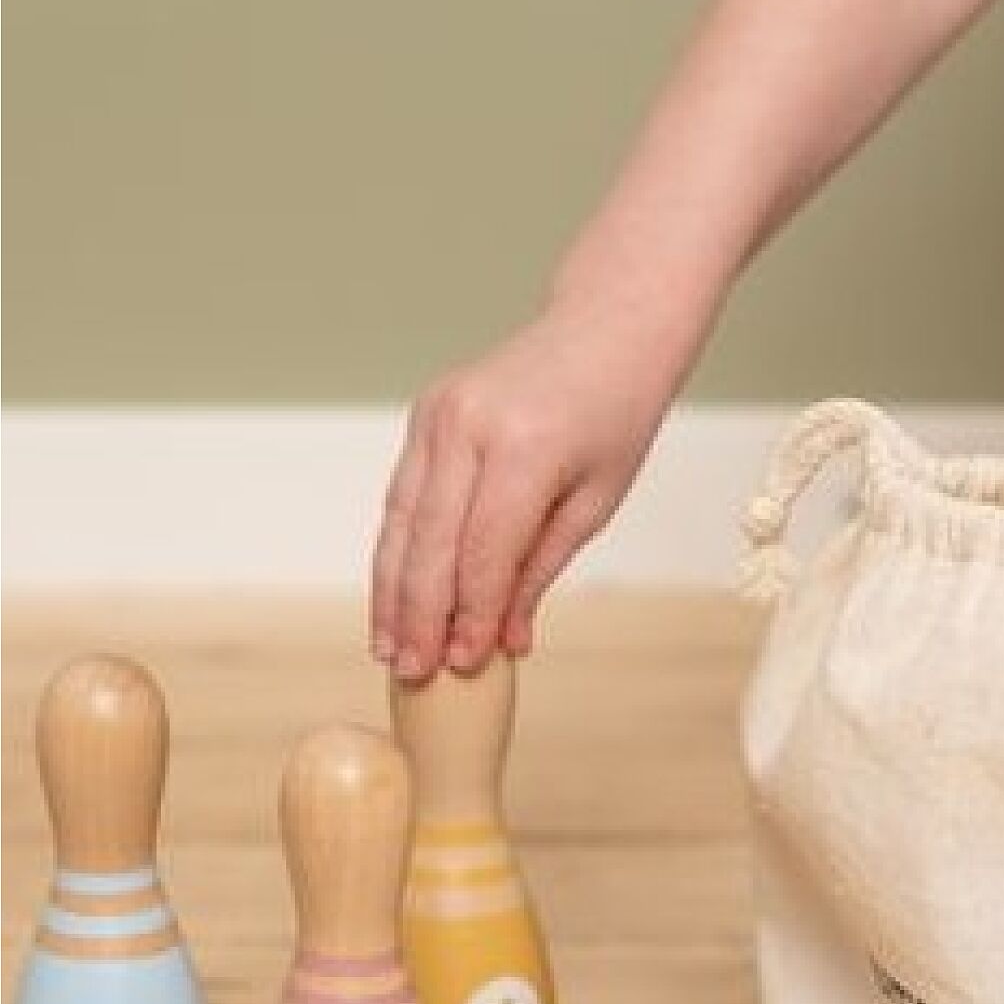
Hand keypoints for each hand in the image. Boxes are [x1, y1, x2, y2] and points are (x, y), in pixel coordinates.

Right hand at [370, 315, 661, 676]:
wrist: (604, 331)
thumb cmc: (614, 416)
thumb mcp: (594, 502)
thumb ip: (540, 570)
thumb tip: (504, 641)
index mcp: (524, 447)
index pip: (483, 550)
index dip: (470, 614)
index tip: (463, 665)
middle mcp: (469, 426)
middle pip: (430, 541)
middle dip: (419, 614)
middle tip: (413, 672)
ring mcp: (438, 416)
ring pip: (401, 521)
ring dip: (391, 590)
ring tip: (388, 648)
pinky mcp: (425, 417)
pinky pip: (402, 497)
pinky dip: (395, 552)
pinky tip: (392, 597)